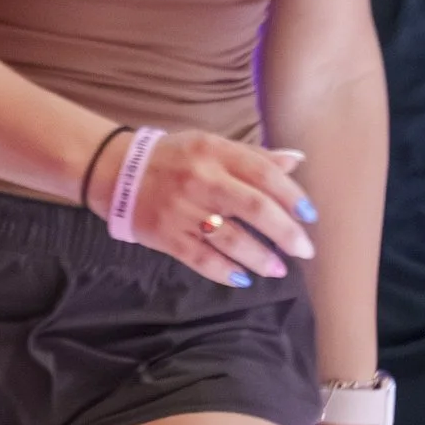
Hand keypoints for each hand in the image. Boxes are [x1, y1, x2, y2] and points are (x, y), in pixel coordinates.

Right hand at [97, 130, 317, 288]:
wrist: (115, 172)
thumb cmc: (172, 157)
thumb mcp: (211, 145)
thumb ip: (254, 156)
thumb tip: (297, 161)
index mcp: (215, 152)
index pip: (264, 173)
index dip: (292, 196)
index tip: (310, 216)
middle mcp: (202, 180)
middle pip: (255, 208)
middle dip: (286, 232)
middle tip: (304, 250)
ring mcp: (183, 210)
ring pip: (232, 238)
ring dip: (261, 258)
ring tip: (278, 270)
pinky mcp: (167, 236)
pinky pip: (202, 259)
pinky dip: (226, 272)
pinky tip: (244, 279)